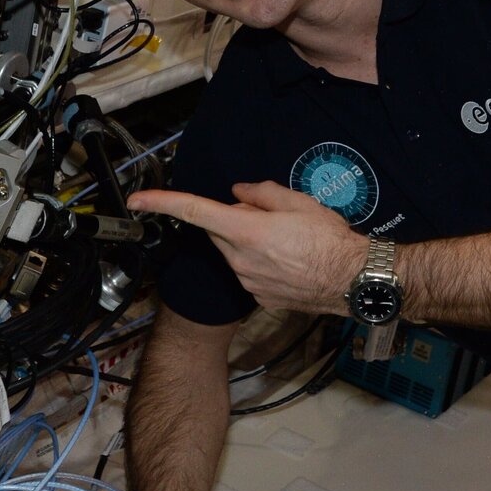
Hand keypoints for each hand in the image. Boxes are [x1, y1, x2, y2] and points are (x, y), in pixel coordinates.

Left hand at [129, 181, 367, 315]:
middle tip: (269, 216)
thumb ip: (260, 193)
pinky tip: (288, 261)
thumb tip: (237, 194)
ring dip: (248, 241)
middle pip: (219, 230)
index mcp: (246, 230)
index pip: (194, 211)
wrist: (353, 281)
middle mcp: (240, 259)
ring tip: (286, 241)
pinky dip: (259, 261)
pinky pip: (246, 271)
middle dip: (233, 219)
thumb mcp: (298, 202)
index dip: (161, 203)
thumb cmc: (330, 239)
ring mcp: (247, 281)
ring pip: (233, 252)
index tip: (136, 200)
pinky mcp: (257, 296)